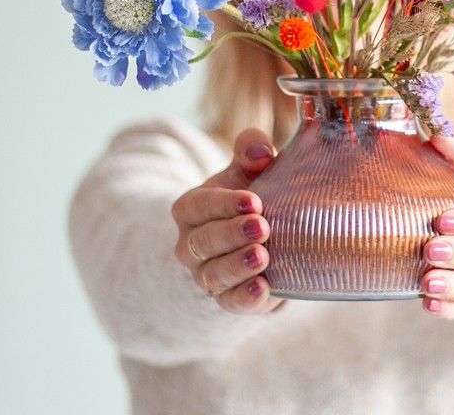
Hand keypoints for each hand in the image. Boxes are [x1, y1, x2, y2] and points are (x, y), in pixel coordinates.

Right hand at [172, 128, 282, 313]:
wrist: (259, 237)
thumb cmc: (251, 194)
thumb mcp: (247, 169)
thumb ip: (251, 149)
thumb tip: (262, 149)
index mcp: (191, 208)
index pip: (200, 205)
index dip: (225, 203)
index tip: (254, 201)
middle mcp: (190, 244)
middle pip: (205, 241)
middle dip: (233, 234)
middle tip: (262, 226)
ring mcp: (205, 274)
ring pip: (214, 274)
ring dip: (238, 266)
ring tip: (262, 256)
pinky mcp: (227, 298)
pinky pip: (230, 302)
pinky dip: (244, 298)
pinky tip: (262, 290)